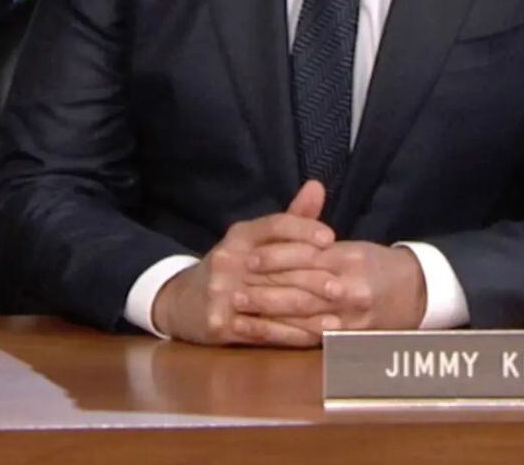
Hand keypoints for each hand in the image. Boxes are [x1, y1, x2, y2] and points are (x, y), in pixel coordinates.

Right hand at [151, 180, 334, 346]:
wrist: (181, 302)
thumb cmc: (231, 268)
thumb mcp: (253, 239)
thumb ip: (291, 218)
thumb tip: (318, 186)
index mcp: (240, 236)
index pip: (275, 225)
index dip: (303, 230)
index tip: (331, 239)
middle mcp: (228, 260)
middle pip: (278, 267)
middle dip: (314, 278)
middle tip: (343, 287)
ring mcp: (221, 293)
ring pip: (274, 302)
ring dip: (309, 313)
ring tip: (337, 317)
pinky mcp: (219, 323)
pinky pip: (264, 330)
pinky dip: (293, 335)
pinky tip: (315, 337)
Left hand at [233, 226, 427, 334]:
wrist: (417, 291)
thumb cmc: (376, 265)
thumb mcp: (351, 245)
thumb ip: (318, 237)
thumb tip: (293, 209)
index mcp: (348, 258)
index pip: (305, 256)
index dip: (275, 257)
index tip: (248, 257)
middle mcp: (350, 286)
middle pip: (301, 287)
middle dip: (265, 288)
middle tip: (235, 287)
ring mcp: (351, 315)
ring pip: (304, 315)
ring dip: (268, 314)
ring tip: (239, 311)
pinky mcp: (350, 337)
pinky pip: (314, 337)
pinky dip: (287, 336)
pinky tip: (265, 334)